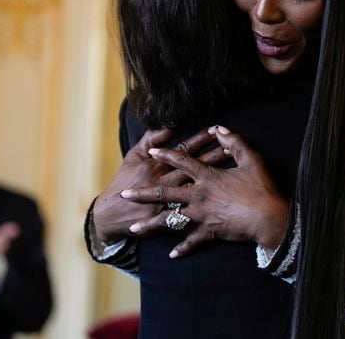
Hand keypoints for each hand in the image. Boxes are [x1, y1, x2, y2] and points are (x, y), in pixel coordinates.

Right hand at [92, 127, 228, 243]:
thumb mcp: (134, 156)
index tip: (216, 130)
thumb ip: (151, 139)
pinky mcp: (169, 218)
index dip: (200, 139)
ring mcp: (167, 202)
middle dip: (213, 157)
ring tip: (233, 174)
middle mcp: (164, 182)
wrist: (111, 214)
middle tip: (232, 148)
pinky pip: (191, 214)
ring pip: (196, 189)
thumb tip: (169, 124)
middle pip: (194, 168)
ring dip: (214, 181)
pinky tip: (222, 206)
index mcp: (156, 165)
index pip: (183, 150)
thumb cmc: (124, 181)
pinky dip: (206, 211)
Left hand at [123, 126, 288, 257]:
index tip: (152, 152)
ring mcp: (202, 216)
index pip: (182, 162)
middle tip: (125, 195)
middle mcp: (199, 196)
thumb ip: (234, 142)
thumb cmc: (261, 188)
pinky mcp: (210, 232)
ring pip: (171, 220)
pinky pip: (192, 241)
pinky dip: (182, 247)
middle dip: (143, 194)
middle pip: (165, 193)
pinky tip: (172, 253)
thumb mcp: (251, 159)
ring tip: (134, 229)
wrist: (268, 217)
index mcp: (207, 177)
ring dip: (151, 225)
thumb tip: (220, 129)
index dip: (166, 154)